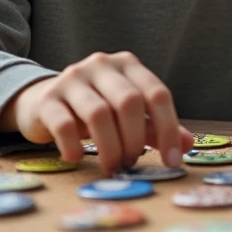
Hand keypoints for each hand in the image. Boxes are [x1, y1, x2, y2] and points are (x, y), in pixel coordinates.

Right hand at [0, 51, 192, 174]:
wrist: (43, 102)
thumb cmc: (95, 109)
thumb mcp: (128, 115)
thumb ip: (156, 127)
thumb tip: (187, 146)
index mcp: (128, 65)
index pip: (157, 93)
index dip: (169, 129)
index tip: (173, 161)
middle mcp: (101, 65)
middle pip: (129, 102)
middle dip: (135, 140)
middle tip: (132, 163)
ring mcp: (72, 78)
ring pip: (98, 113)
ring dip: (109, 147)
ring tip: (112, 166)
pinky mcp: (47, 98)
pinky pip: (64, 124)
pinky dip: (74, 146)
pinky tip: (77, 158)